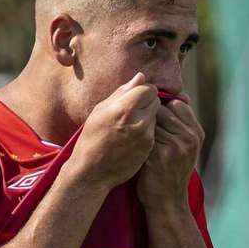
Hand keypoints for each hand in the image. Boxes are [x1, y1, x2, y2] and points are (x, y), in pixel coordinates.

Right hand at [67, 72, 159, 190]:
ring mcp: (146, 135)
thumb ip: (123, 92)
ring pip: (156, 115)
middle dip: (147, 102)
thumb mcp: (101, 110)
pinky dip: (146, 130)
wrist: (92, 170)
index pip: (148, 88)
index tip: (135, 96)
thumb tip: (141, 77)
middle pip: (155, 100)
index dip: (143, 90)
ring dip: (147, 116)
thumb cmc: (92, 137)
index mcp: (124, 108)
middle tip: (133, 110)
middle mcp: (138, 120)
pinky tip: (132, 137)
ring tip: (130, 125)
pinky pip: (154, 130)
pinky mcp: (149, 146)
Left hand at [137, 98, 203, 212]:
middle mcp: (189, 138)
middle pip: (162, 110)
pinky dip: (134, 139)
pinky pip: (142, 135)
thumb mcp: (184, 148)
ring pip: (150, 121)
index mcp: (196, 133)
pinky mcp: (159, 156)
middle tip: (140, 127)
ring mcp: (175, 147)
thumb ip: (179, 126)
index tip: (151, 118)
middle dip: (149, 116)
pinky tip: (131, 146)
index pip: (177, 104)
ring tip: (135, 137)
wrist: (167, 202)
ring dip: (140, 127)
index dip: (162, 108)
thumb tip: (164, 99)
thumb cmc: (170, 171)